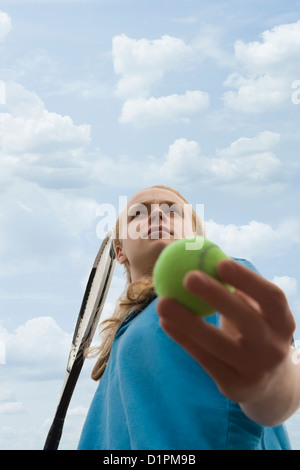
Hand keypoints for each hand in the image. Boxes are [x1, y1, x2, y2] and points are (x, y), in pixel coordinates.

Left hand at [156, 259, 295, 404]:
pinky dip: (183, 339)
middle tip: (188, 276)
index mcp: (283, 322)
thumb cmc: (254, 333)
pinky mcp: (235, 387)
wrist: (269, 384)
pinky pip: (204, 360)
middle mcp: (275, 347)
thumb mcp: (257, 313)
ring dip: (187, 321)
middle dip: (217, 297)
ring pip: (218, 344)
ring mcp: (256, 370)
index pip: (271, 298)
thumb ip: (237, 289)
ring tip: (162, 301)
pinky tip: (165, 322)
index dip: (248, 279)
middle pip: (246, 320)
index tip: (220, 261)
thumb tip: (203, 253)